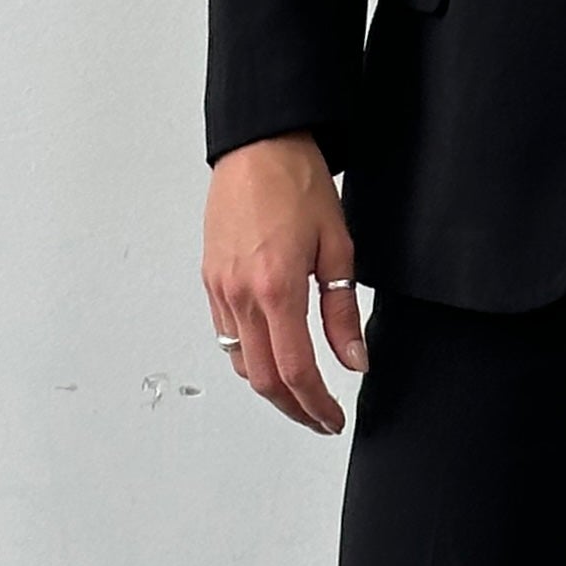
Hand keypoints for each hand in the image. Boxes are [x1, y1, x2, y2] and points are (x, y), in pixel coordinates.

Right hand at [202, 134, 365, 434]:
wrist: (258, 147)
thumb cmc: (297, 185)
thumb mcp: (338, 248)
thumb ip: (343, 312)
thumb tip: (354, 360)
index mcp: (277, 288)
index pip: (296, 370)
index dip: (317, 405)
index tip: (333, 419)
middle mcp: (242, 295)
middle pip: (263, 379)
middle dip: (293, 409)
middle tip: (319, 418)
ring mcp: (221, 289)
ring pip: (241, 363)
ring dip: (271, 387)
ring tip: (301, 393)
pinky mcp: (212, 280)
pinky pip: (227, 336)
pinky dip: (250, 358)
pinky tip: (273, 355)